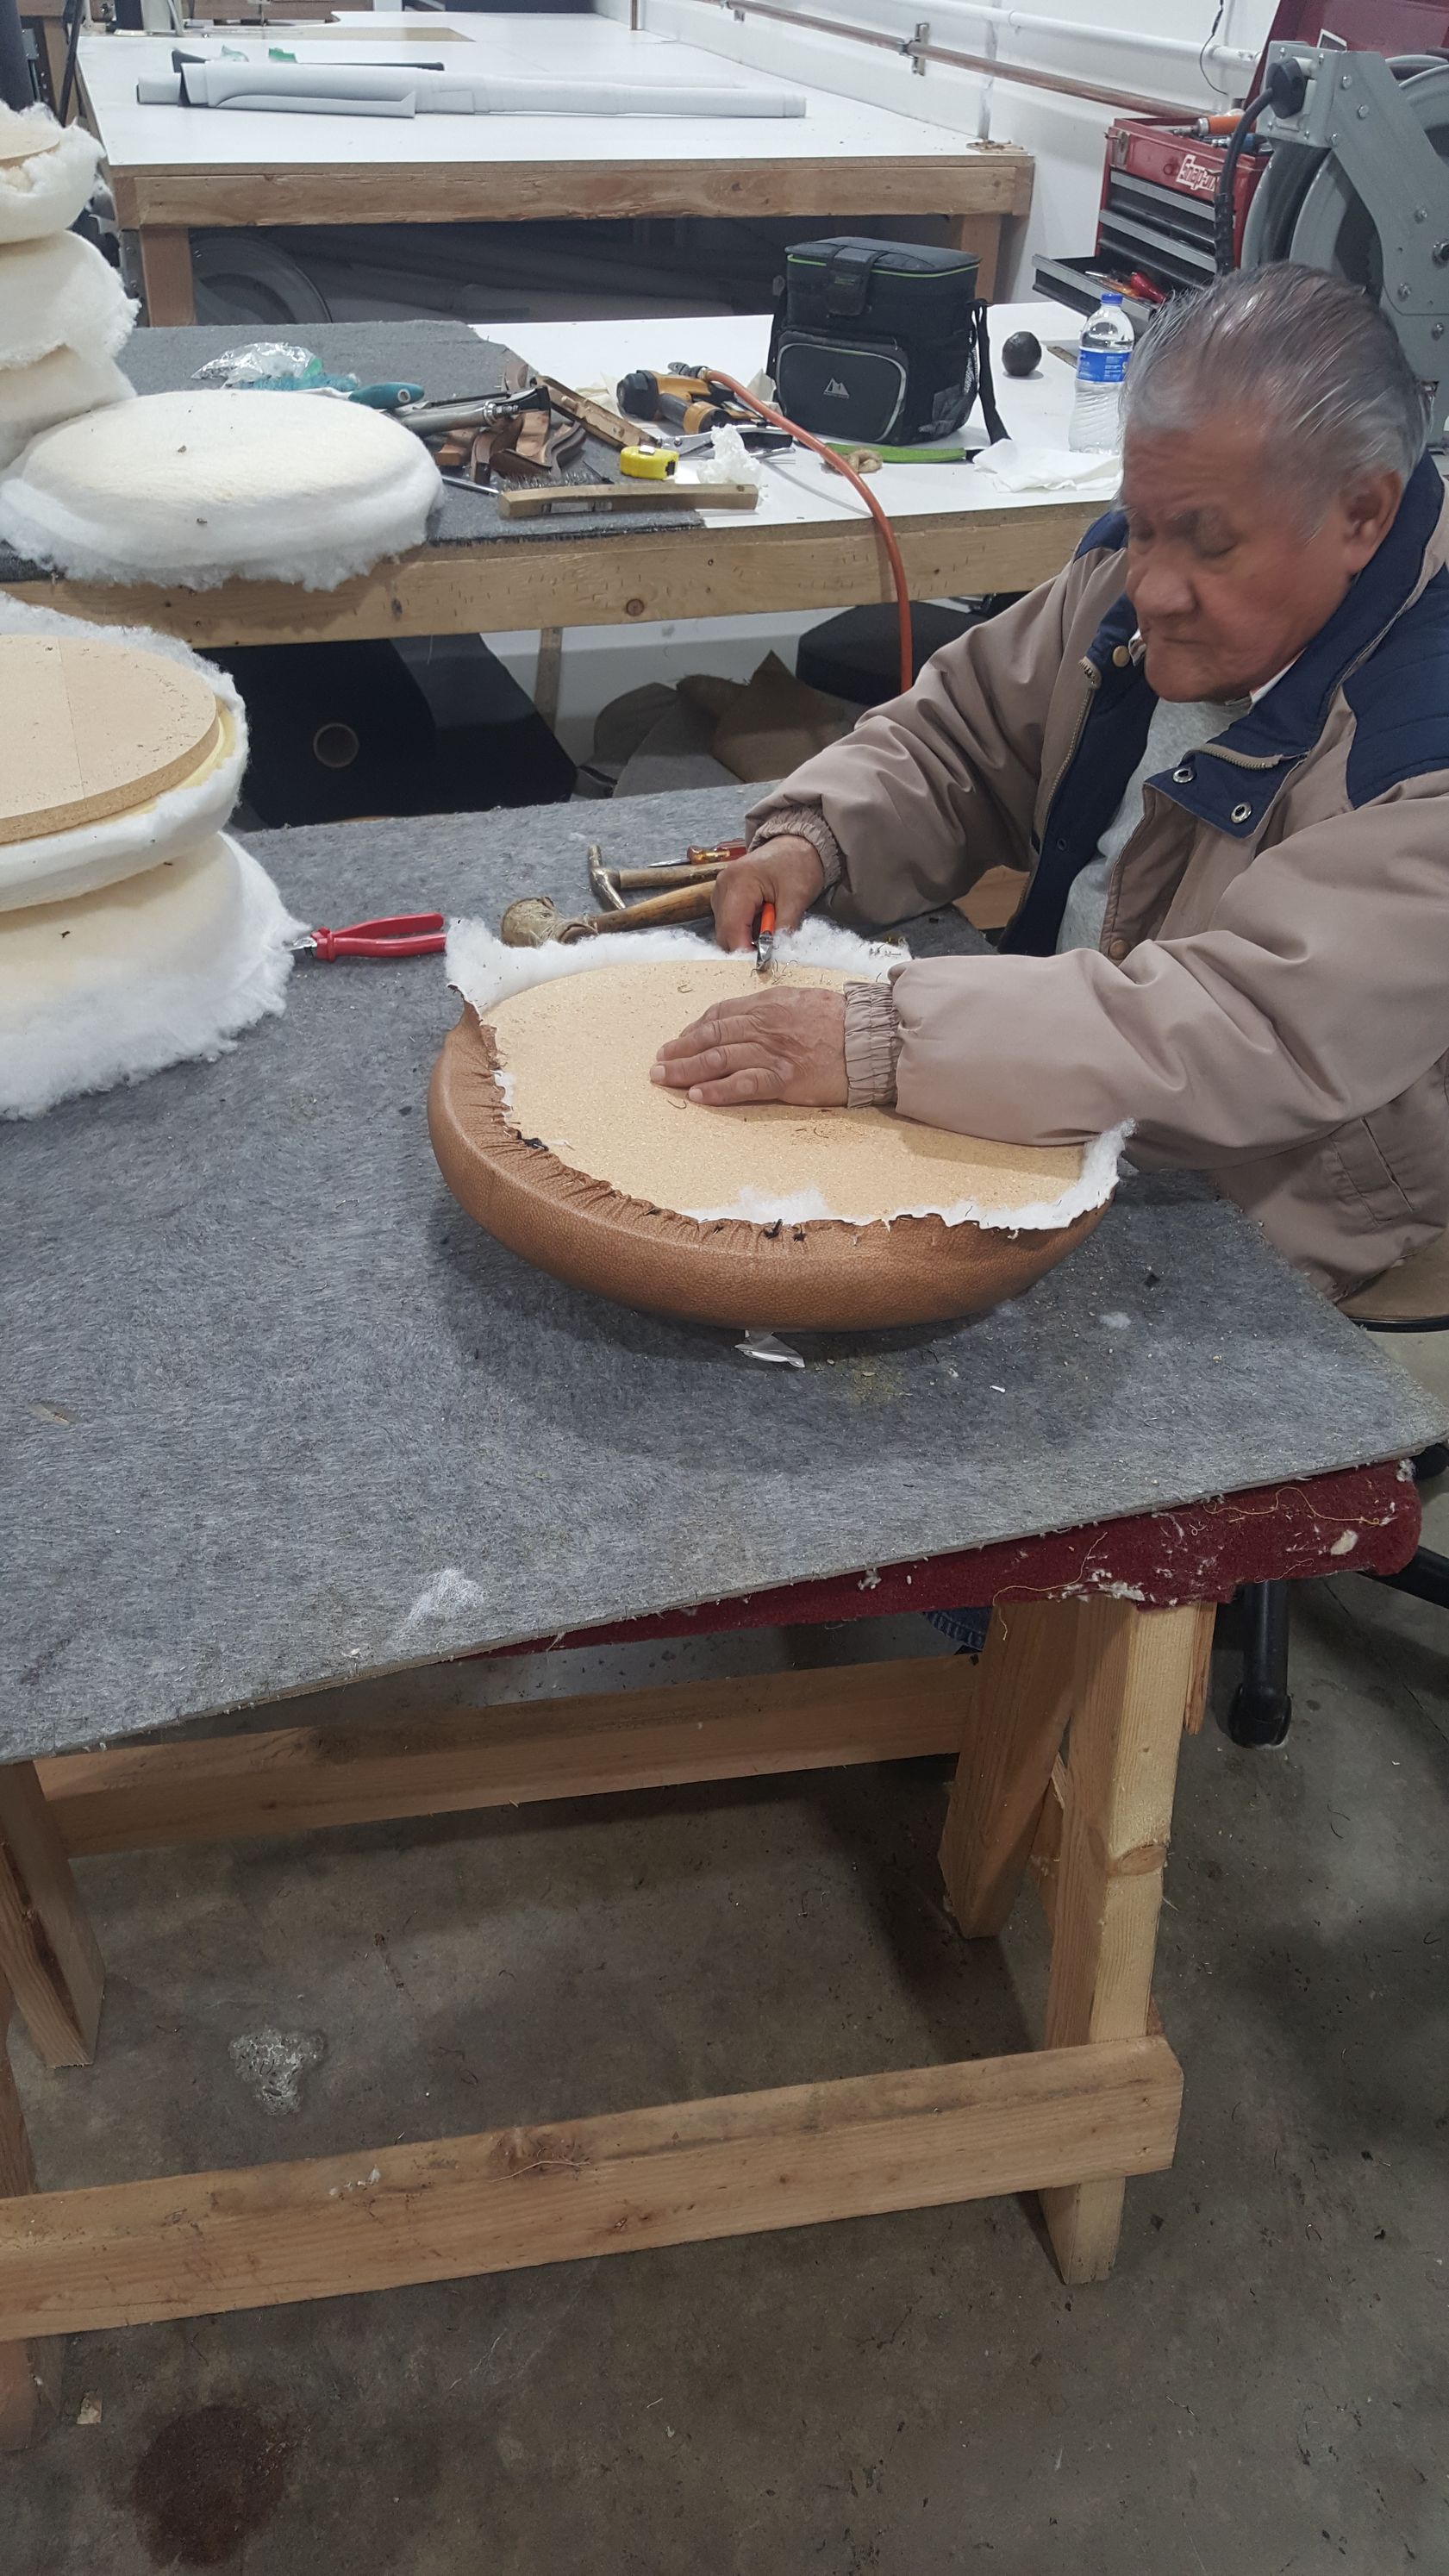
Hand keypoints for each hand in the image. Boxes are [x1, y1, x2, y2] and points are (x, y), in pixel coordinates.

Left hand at [651, 987, 847, 1106]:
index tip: (680, 1041)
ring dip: (686, 1070)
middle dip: (679, 1050)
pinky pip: (743, 1084)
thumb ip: (773, 1009)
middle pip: (711, 1037)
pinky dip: (718, 1090)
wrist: (872, 1038)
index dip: (694, 1029)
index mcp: (768, 1004)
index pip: (720, 1014)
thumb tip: (750, 1019)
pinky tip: (698, 1095)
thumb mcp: (803, 999)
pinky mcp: (784, 1078)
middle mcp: (764, 1025)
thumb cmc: (843, 1020)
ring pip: (718, 1059)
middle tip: (658, 1063)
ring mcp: (772, 1052)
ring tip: (664, 1080)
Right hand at [712, 837, 824, 951]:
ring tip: (770, 934)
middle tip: (769, 955)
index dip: (745, 952)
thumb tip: (775, 955)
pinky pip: (729, 923)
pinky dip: (745, 931)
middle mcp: (722, 886)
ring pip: (725, 931)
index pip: (732, 929)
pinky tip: (762, 927)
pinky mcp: (725, 897)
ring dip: (746, 940)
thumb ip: (783, 929)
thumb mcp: (797, 897)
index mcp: (738, 882)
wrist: (796, 844)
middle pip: (724, 934)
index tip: (762, 966)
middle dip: (745, 948)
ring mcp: (721, 891)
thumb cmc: (797, 863)